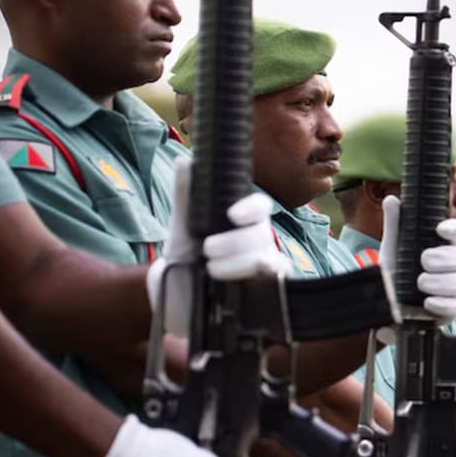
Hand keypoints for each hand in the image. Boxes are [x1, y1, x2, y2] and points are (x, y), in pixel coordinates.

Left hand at [146, 157, 288, 336]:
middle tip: (207, 250)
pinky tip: (242, 285)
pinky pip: (278, 284)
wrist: (177, 296)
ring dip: (240, 263)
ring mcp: (265, 269)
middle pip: (262, 234)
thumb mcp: (182, 226)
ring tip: (211, 270)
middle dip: (235, 242)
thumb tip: (186, 160)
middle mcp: (258, 243)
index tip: (232, 215)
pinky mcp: (267, 293)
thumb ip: (186, 195)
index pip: (260, 207)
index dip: (251, 208)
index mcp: (243, 222)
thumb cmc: (186, 257)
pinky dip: (263, 281)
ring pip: (270, 260)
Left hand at [379, 195, 455, 323]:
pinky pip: (454, 306)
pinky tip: (427, 302)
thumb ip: (395, 226)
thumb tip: (392, 199)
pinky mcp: (450, 310)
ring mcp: (453, 289)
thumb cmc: (397, 275)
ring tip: (420, 283)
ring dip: (438, 282)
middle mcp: (452, 268)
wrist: (389, 307)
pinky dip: (440, 303)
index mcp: (442, 248)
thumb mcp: (393, 250)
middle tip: (424, 261)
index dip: (453, 229)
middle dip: (443, 258)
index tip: (440, 229)